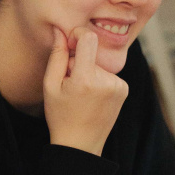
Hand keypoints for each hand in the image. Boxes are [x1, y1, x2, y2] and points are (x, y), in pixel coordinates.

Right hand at [43, 27, 128, 155]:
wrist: (81, 144)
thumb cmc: (60, 115)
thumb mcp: (50, 85)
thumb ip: (57, 55)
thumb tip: (60, 30)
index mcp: (86, 79)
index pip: (88, 39)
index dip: (78, 35)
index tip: (69, 43)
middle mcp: (106, 80)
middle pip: (91, 53)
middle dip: (78, 62)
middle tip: (70, 84)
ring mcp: (118, 85)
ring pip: (98, 64)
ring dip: (89, 72)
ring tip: (81, 94)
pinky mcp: (124, 89)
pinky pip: (108, 74)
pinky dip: (99, 80)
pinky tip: (92, 97)